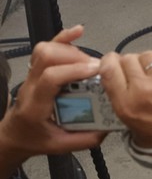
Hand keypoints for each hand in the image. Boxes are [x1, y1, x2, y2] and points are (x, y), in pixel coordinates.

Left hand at [0, 27, 107, 163]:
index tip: (97, 71)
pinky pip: (45, 47)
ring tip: (88, 61)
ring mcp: (30, 76)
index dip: (74, 70)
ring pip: (44, 49)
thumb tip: (111, 126)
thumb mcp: (60, 147)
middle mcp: (30, 86)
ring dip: (70, 50)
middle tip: (95, 68)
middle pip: (46, 57)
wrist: (13, 136)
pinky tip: (78, 31)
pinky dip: (63, 38)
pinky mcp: (35, 69)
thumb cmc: (35, 140)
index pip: (50, 78)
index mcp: (35, 106)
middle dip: (75, 57)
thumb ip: (86, 138)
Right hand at [99, 50, 151, 168]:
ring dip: (147, 62)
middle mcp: (143, 88)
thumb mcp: (134, 132)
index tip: (111, 62)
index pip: (109, 70)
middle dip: (128, 63)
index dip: (108, 62)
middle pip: (128, 58)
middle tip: (134, 71)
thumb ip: (124, 108)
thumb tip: (121, 90)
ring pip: (148, 55)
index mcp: (127, 105)